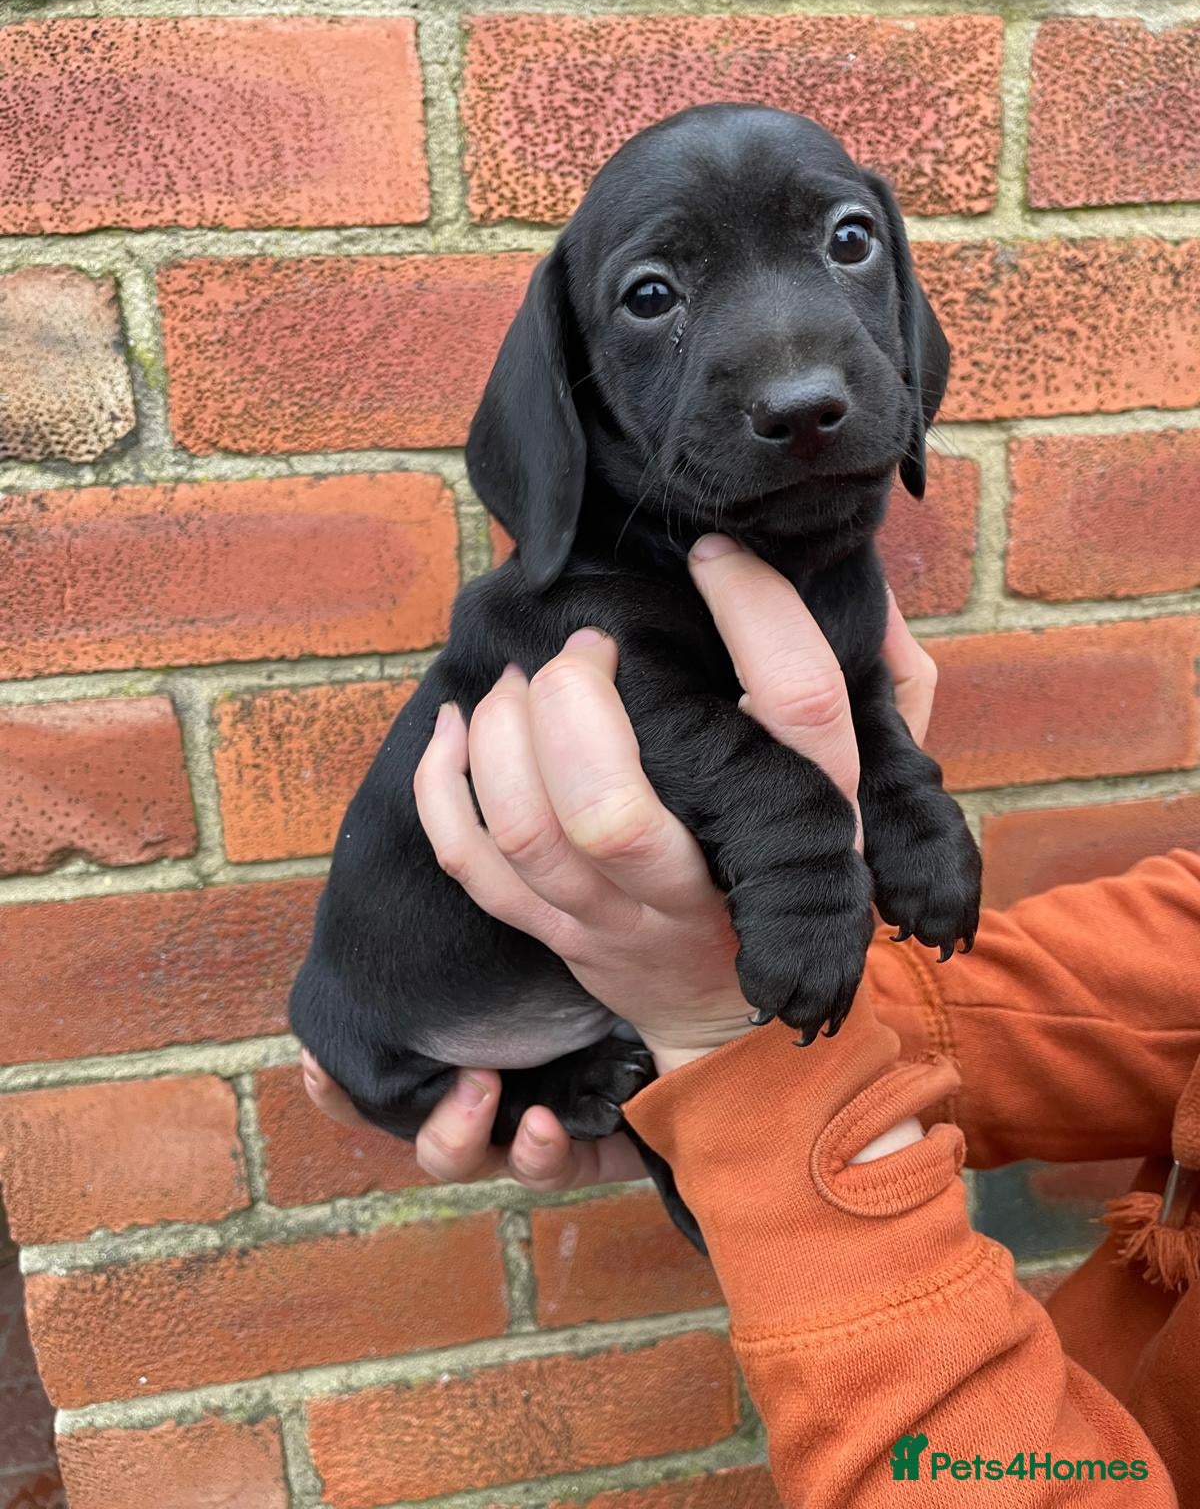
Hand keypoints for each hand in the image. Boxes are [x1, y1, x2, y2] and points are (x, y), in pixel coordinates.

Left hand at [302, 536, 937, 1183]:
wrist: (744, 1021)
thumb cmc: (801, 869)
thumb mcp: (877, 785)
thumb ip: (891, 692)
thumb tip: (873, 600)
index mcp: (806, 826)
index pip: (797, 708)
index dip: (758, 614)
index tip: (715, 557)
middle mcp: (707, 884)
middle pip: (612, 811)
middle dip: (572, 705)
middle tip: (582, 650)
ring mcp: (618, 921)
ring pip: (528, 837)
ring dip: (503, 736)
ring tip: (519, 683)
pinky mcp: (556, 934)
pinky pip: (473, 868)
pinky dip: (442, 788)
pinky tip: (454, 726)